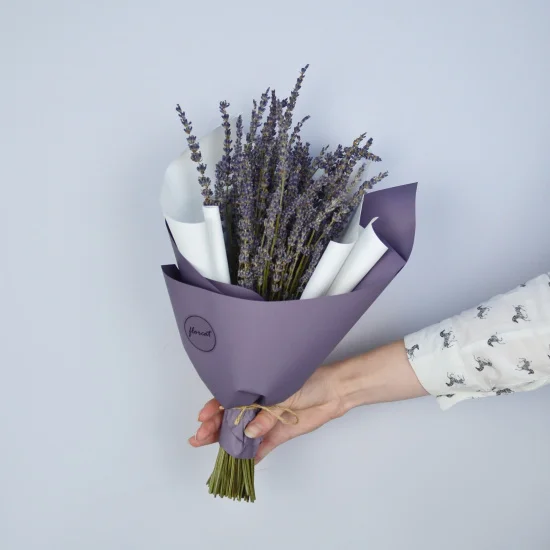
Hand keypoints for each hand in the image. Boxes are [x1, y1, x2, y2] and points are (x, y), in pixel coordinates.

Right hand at [189, 364, 343, 462]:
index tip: (203, 417)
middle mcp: (258, 405)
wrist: (333, 392)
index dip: (214, 408)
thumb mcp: (284, 393)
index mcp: (255, 389)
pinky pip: (262, 447)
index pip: (228, 399)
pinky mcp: (279, 434)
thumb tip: (248, 432)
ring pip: (243, 434)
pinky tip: (241, 462)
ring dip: (229, 443)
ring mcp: (267, 421)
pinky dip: (252, 455)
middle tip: (199, 438)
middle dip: (214, 428)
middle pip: (231, 419)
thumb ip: (266, 414)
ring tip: (215, 452)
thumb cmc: (309, 381)